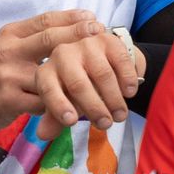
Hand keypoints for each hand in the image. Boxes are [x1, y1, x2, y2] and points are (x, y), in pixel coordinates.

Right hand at [0, 9, 107, 133]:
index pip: (44, 20)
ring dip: (75, 77)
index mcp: (10, 34)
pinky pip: (45, 101)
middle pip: (49, 39)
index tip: (93, 18)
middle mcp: (8, 51)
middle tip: (100, 33)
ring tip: (97, 76)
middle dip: (78, 34)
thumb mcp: (7, 46)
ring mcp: (8, 76)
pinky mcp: (10, 100)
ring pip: (51, 75)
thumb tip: (73, 27)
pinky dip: (62, 102)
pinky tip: (74, 103)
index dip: (71, 18)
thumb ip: (33, 38)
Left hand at [33, 26, 145, 141]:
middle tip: (105, 124)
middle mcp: (61, 54)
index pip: (48, 89)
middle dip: (93, 108)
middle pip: (77, 84)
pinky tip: (130, 92)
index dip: (58, 106)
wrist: (104, 65)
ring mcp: (85, 44)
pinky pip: (120, 61)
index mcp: (46, 72)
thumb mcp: (66, 104)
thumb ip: (55, 119)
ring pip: (101, 74)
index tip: (71, 122)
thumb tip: (43, 134)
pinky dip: (127, 79)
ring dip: (113, 98)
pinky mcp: (107, 39)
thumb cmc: (80, 89)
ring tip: (120, 115)